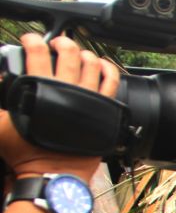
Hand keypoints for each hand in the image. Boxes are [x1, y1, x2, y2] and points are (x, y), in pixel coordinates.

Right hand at [0, 33, 119, 180]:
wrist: (52, 174)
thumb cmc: (26, 152)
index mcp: (40, 89)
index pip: (36, 53)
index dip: (32, 41)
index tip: (29, 39)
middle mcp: (68, 90)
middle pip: (69, 53)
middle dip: (62, 41)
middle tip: (56, 42)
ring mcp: (89, 100)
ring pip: (92, 65)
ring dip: (85, 54)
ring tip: (78, 53)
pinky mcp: (104, 111)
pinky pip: (111, 84)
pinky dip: (108, 70)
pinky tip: (102, 66)